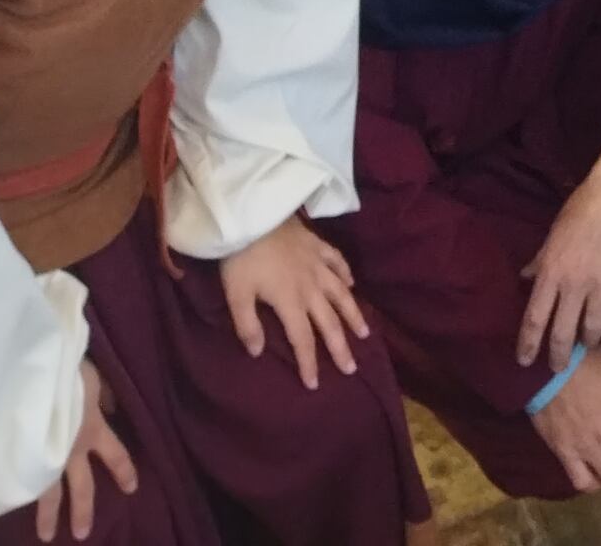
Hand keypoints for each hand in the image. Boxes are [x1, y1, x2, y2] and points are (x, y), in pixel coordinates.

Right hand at [33, 361, 139, 541]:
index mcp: (95, 429)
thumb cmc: (67, 370)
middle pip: (82, 488)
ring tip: (46, 535)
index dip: (124, 472)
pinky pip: (22, 480)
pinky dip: (20, 494)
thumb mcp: (94, 378)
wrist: (35, 372)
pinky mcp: (20, 457)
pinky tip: (14, 507)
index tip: (131, 489)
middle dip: (83, 512)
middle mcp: (72, 450)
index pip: (117, 456)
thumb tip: (111, 408)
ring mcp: (45, 457)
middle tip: (82, 535)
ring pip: (49, 494)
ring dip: (48, 516)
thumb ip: (103, 396)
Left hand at [217, 213, 365, 389]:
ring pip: (341, 294)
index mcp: (290, 301)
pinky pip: (338, 263)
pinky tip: (351, 285)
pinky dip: (346, 275)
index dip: (308, 363)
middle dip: (339, 347)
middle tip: (351, 368)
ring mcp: (318, 265)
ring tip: (364, 332)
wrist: (253, 214)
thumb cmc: (241, 257)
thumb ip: (247, 325)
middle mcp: (311, 287)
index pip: (302, 339)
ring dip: (353, 315)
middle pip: (328, 322)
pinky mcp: (318, 246)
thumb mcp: (236, 294)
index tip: (314, 385)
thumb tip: (258, 352)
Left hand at [520, 142, 600, 363]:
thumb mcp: (552, 235)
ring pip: (594, 328)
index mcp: (552, 272)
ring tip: (587, 346)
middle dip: (559, 356)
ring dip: (589, 342)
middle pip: (563, 333)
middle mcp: (575, 284)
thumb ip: (540, 261)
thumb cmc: (579, 210)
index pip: (535, 319)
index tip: (524, 362)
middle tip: (558, 367)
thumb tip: (525, 278)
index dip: (528, 344)